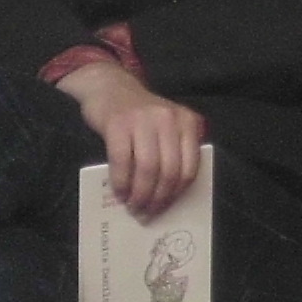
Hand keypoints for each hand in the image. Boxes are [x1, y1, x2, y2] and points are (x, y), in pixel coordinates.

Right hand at [55, 61, 204, 217]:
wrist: (111, 88)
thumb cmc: (142, 117)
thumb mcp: (168, 127)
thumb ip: (174, 152)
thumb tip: (170, 197)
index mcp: (188, 122)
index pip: (190, 167)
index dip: (177, 193)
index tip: (165, 208)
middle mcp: (169, 119)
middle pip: (170, 171)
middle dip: (158, 199)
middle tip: (146, 213)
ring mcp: (144, 119)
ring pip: (148, 169)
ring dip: (140, 194)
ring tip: (133, 207)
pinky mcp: (118, 123)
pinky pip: (123, 161)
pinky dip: (121, 182)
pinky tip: (119, 192)